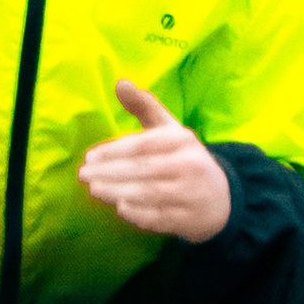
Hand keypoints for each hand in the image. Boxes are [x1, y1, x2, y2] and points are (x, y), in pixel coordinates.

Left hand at [78, 79, 232, 242]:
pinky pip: (160, 218)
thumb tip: (120, 83)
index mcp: (183, 140)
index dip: (114, 150)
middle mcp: (190, 166)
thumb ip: (145, 106)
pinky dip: (139, 214)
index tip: (90, 156)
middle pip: (143, 169)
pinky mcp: (190, 219)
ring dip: (117, 193)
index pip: (143, 145)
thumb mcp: (170, 130)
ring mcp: (191, 194)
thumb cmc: (184, 159)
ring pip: (149, 194)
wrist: (221, 198)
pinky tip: (120, 209)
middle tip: (83, 175)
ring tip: (94, 190)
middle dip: (110, 173)